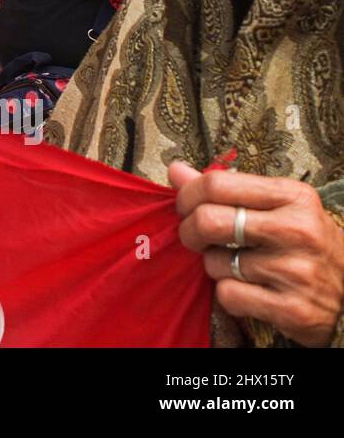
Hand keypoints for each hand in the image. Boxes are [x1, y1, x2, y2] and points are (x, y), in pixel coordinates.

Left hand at [170, 162, 343, 346]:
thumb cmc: (303, 243)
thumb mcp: (275, 206)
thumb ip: (225, 188)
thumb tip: (175, 170)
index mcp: (292, 196)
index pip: (217, 183)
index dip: (187, 195)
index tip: (186, 207)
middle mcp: (297, 230)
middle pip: (208, 221)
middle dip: (189, 232)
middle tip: (195, 238)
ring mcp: (297, 271)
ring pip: (215, 263)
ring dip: (215, 266)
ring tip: (238, 266)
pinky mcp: (294, 308)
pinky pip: (229, 296)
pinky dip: (229, 295)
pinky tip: (251, 290)